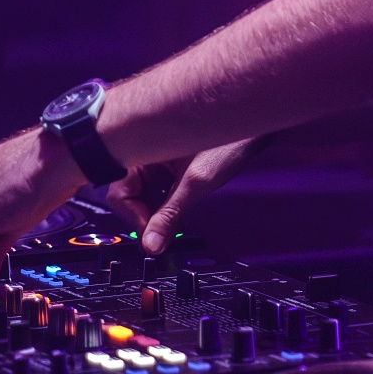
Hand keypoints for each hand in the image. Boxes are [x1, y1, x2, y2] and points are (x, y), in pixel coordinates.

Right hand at [105, 140, 258, 259]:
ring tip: (179, 210)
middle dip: (146, 214)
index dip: (135, 218)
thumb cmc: (226, 141)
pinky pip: (156, 189)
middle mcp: (142, 153)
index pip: (118, 195)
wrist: (254, 127)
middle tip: (167, 227)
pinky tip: (180, 202)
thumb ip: (170, 215)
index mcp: (140, 149)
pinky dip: (165, 201)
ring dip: (157, 209)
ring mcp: (154, 159)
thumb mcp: (195, 183)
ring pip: (142, 196)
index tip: (154, 235)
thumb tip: (150, 246)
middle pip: (127, 197)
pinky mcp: (166, 165)